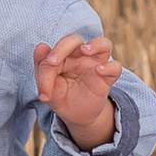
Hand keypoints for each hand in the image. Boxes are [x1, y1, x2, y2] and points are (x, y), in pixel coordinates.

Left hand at [34, 34, 121, 152]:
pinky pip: (115, 67)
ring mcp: (96, 65)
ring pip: (104, 44)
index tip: (43, 87)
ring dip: (95, 44)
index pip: (53, 49)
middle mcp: (81, 56)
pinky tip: (99, 71)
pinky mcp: (107, 78)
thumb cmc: (60, 96)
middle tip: (52, 62)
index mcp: (64, 55)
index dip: (46, 61)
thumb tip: (40, 46)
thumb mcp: (47, 87)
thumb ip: (42, 68)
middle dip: (63, 46)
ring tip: (85, 50)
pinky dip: (110, 67)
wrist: (75, 116)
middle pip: (75, 39)